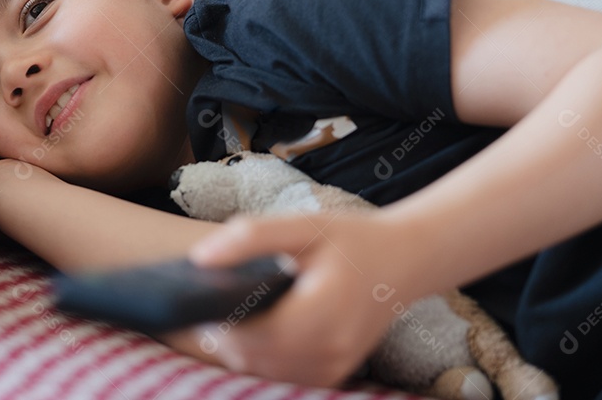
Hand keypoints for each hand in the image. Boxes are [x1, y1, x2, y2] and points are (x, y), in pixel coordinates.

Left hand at [179, 211, 427, 387]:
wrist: (404, 261)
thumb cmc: (350, 239)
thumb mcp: (302, 226)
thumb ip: (250, 237)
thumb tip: (199, 259)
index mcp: (320, 314)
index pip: (248, 335)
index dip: (215, 321)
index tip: (198, 297)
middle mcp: (328, 351)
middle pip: (249, 357)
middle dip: (221, 334)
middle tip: (205, 303)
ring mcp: (332, 368)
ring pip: (260, 371)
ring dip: (237, 348)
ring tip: (227, 312)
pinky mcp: (332, 374)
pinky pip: (280, 375)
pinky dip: (260, 357)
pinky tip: (255, 327)